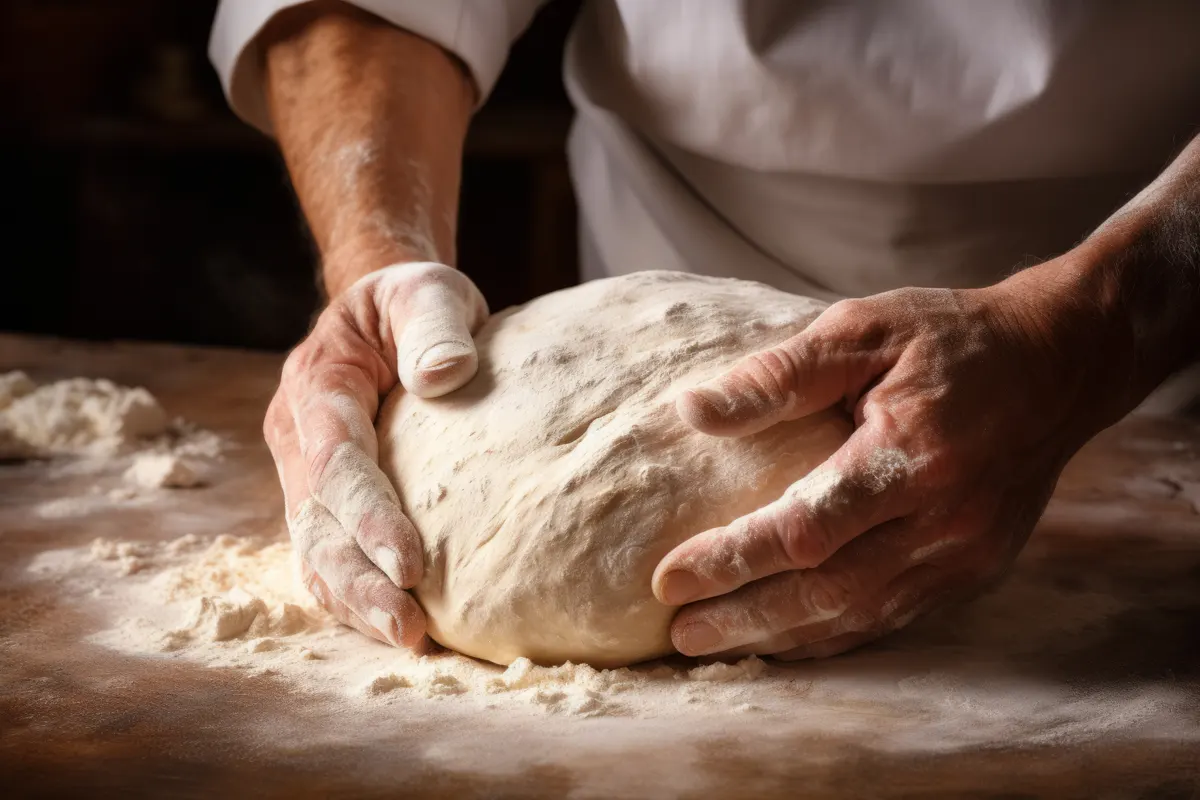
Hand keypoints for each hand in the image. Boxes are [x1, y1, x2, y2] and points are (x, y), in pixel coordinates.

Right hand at [264, 262, 487, 646]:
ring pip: (315, 550)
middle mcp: (299, 439)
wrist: (381, 310)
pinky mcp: (325, 498)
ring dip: (356, 600)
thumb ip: (434, 326)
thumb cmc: (411, 302)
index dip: (368, 517)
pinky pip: (328, 554)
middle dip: (360, 580)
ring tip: (408, 638)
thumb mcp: (427, 291)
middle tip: (409, 626)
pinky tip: (398, 625)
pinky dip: (356, 594)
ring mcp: (304, 473)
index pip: (337, 463)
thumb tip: (446, 375)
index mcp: (318, 387)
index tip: (411, 564)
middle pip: (317, 523)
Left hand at [652, 271, 1111, 658]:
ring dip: (783, 638)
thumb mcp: (864, 331)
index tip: (668, 578)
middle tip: (679, 632)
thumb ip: (781, 375)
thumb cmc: (949, 340)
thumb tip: (693, 410)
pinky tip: (785, 638)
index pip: (807, 528)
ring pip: (860, 617)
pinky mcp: (974, 571)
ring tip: (714, 643)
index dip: (734, 560)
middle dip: (746, 618)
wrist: (1058, 365)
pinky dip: (833, 635)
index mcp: (913, 454)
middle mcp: (944, 520)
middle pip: (829, 592)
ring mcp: (965, 555)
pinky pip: (893, 618)